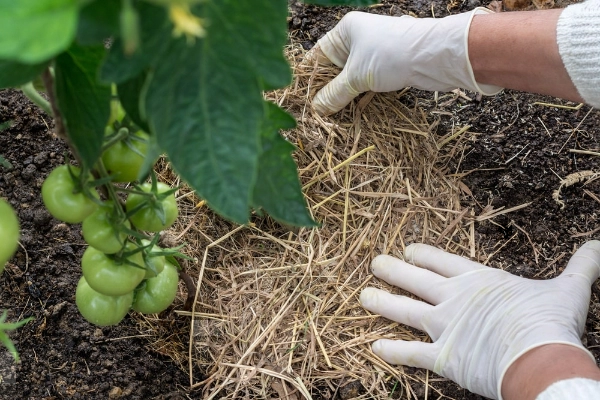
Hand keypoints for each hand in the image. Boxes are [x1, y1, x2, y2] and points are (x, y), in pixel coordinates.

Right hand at [310, 9, 501, 115]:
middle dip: (326, 90)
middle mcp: (358, 39)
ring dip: (343, 96)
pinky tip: (352, 111)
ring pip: (350, 78)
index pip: (317, 55)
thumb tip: (316, 108)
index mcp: (345, 31)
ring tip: (330, 116)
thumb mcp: (356, 77)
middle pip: (333, 68)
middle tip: (315, 112)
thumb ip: (334, 94)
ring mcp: (373, 53)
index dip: (308, 77)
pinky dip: (359, 96)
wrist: (435, 56)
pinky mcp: (387, 67)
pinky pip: (366, 84)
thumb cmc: (392, 55)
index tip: (300, 98)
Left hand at [360, 241, 599, 398]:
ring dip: (382, 303)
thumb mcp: (569, 287)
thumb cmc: (551, 321)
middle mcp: (453, 299)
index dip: (424, 254)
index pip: (443, 261)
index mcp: (478, 280)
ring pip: (404, 311)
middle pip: (416, 280)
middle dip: (394, 271)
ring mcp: (444, 326)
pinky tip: (374, 347)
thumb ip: (582, 265)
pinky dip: (392, 351)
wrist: (541, 357)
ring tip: (362, 296)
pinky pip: (410, 354)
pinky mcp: (442, 356)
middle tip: (374, 263)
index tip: (408, 248)